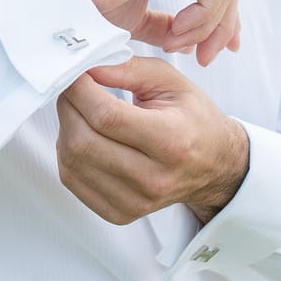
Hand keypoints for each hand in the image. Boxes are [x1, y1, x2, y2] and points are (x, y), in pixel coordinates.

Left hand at [56, 56, 249, 226]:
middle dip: (68, 106)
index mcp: (173, 140)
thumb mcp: (171, 82)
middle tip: (74, 88)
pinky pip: (71, 181)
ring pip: (71, 161)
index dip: (80, 90)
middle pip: (83, 141)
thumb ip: (128, 68)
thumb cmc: (194, 120)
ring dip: (65, 128)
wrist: (214, 166)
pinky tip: (83, 137)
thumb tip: (86, 67)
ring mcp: (135, 201)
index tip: (75, 73)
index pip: (108, 116)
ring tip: (80, 111)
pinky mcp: (119, 213)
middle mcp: (154, 177)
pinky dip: (67, 153)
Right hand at [59, 0, 239, 66]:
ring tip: (174, 46)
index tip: (221, 52)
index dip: (223, 19)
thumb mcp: (137, 18)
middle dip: (222, 28)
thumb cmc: (91, 1)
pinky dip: (202, 16)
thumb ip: (165, 25)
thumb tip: (190, 41)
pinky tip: (176, 31)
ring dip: (205, 27)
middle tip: (206, 59)